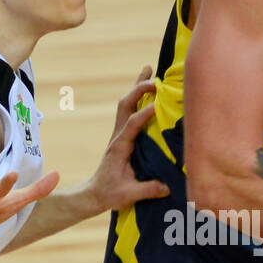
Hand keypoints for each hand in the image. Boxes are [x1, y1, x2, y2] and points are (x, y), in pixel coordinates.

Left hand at [88, 66, 170, 210]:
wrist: (94, 193)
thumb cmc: (110, 194)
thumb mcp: (128, 194)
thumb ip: (147, 189)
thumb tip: (167, 187)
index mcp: (119, 146)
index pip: (132, 124)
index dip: (145, 114)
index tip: (159, 105)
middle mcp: (118, 135)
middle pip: (126, 105)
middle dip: (139, 89)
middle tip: (155, 79)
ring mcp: (120, 133)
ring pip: (127, 104)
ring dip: (137, 86)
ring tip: (149, 69)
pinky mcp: (124, 135)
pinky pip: (131, 110)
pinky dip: (139, 96)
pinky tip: (149, 88)